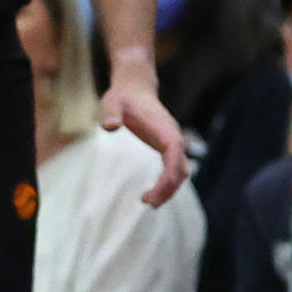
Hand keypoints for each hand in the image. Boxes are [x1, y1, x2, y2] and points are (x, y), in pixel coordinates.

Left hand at [99, 62, 189, 205]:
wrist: (134, 88)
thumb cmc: (122, 97)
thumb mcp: (112, 102)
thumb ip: (111, 113)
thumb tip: (110, 127)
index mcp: (163, 127)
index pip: (174, 152)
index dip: (170, 172)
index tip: (157, 190)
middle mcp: (172, 136)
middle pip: (181, 166)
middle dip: (169, 187)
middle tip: (149, 203)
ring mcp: (171, 142)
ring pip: (180, 170)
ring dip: (170, 188)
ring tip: (149, 201)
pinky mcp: (165, 146)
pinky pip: (173, 168)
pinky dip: (167, 182)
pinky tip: (153, 193)